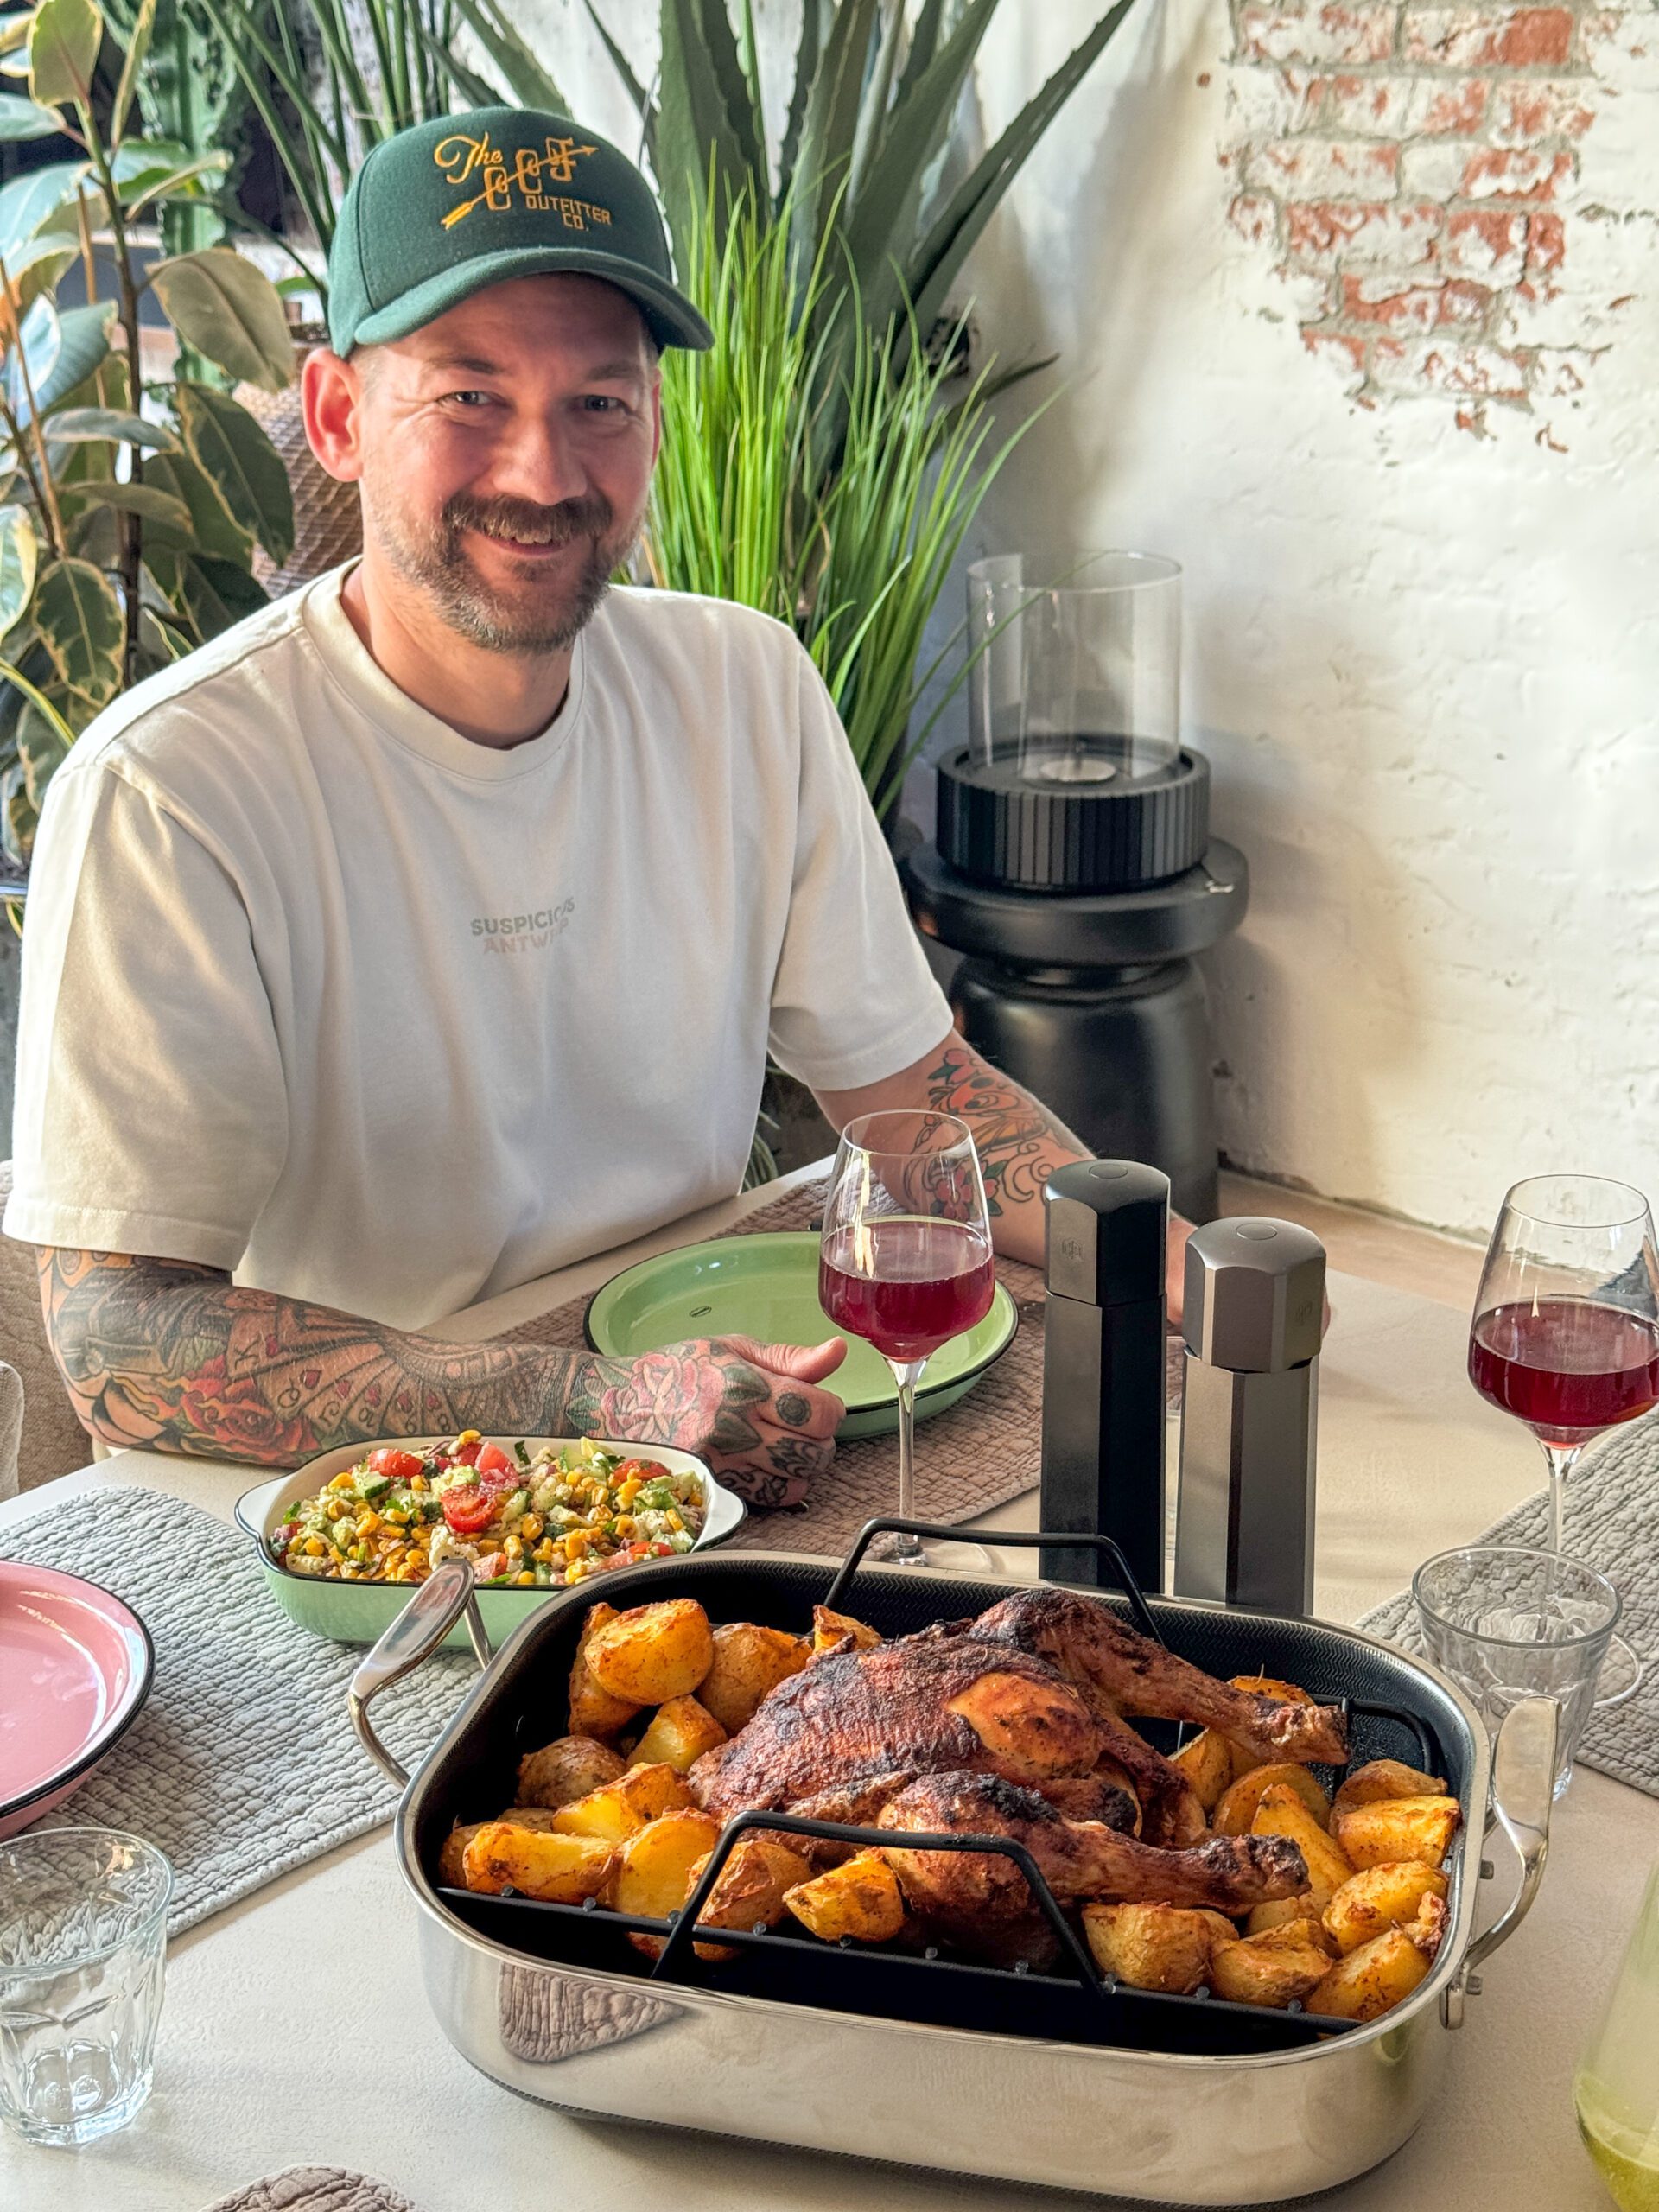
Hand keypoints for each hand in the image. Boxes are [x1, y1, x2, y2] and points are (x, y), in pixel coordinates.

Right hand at [588, 1335, 846, 1509]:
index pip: (816, 1411)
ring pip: (796, 1481)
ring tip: (790, 1446)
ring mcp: (721, 1464)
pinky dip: (782, 1487)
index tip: (822, 1404)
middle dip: (821, 1439)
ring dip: (805, 1466)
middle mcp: (732, 1429)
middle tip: (808, 1426)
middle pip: (812, 1451)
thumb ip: (788, 1358)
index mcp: (741, 1386)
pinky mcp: (713, 1488)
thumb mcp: (731, 1348)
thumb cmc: (674, 1372)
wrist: (614, 1405)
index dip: (831, 1409)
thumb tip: (837, 1351)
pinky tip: (770, 1466)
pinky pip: (769, 1499)